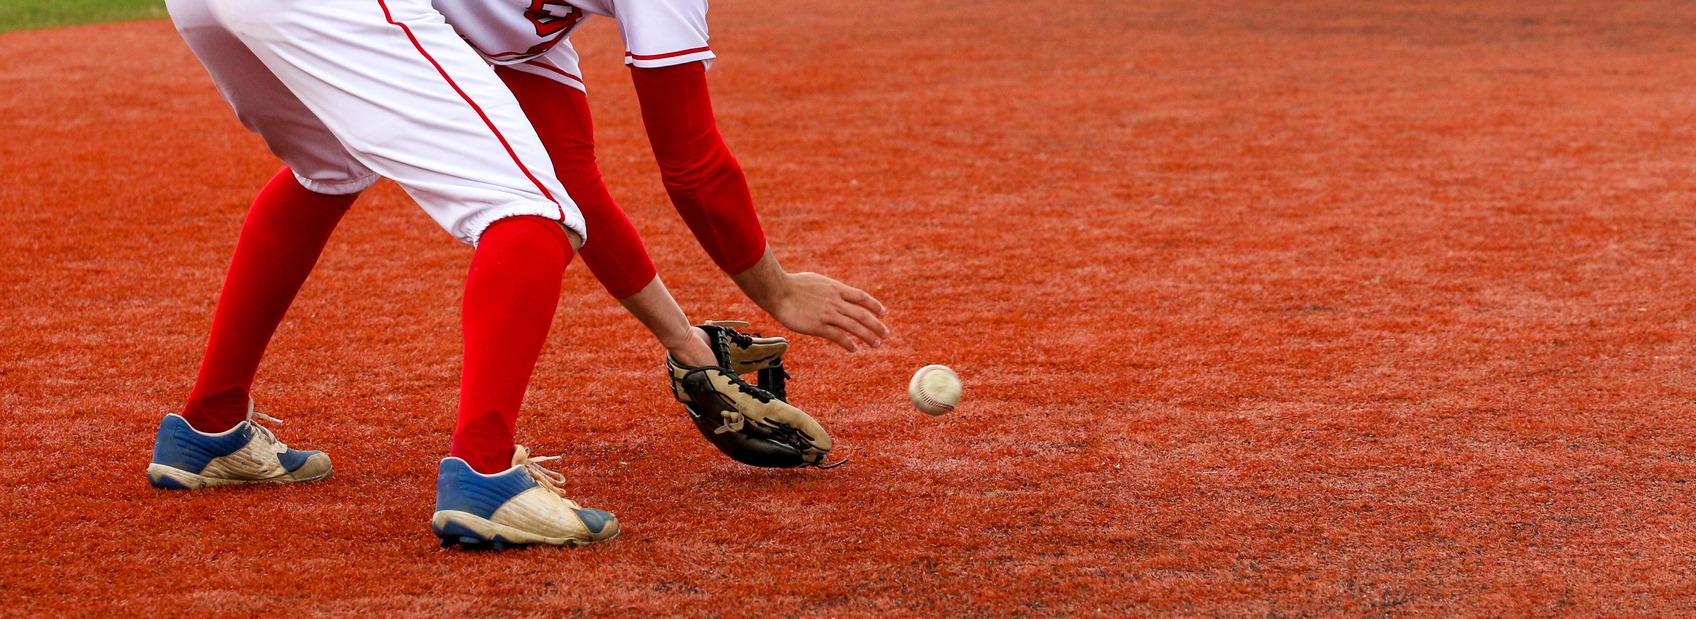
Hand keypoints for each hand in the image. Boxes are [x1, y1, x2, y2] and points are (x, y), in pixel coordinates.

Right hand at [766, 272, 888, 351]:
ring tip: (876, 344)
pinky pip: (838, 336)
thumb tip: (836, 291)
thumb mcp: (817, 281)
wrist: (778, 291)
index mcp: (836, 289)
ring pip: (854, 327)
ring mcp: (828, 314)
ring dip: (867, 336)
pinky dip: (848, 343)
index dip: (874, 305)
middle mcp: (836, 302)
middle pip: (862, 314)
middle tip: (886, 334)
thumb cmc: (793, 284)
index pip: (861, 297)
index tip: (883, 312)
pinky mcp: (818, 326)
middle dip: (876, 325)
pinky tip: (854, 349)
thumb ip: (829, 288)